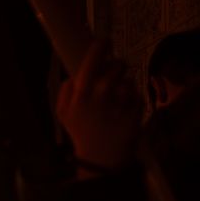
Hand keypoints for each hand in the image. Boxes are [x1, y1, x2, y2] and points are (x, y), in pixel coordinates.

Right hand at [55, 39, 140, 174]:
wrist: (101, 158)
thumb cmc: (82, 132)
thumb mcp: (63, 113)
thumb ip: (65, 90)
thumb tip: (75, 75)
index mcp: (81, 93)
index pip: (93, 59)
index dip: (100, 46)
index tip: (104, 42)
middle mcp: (101, 95)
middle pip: (116, 65)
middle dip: (115, 67)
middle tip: (112, 76)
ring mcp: (120, 102)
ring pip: (127, 78)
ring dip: (124, 84)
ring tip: (116, 98)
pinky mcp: (136, 109)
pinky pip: (137, 92)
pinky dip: (132, 97)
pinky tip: (123, 109)